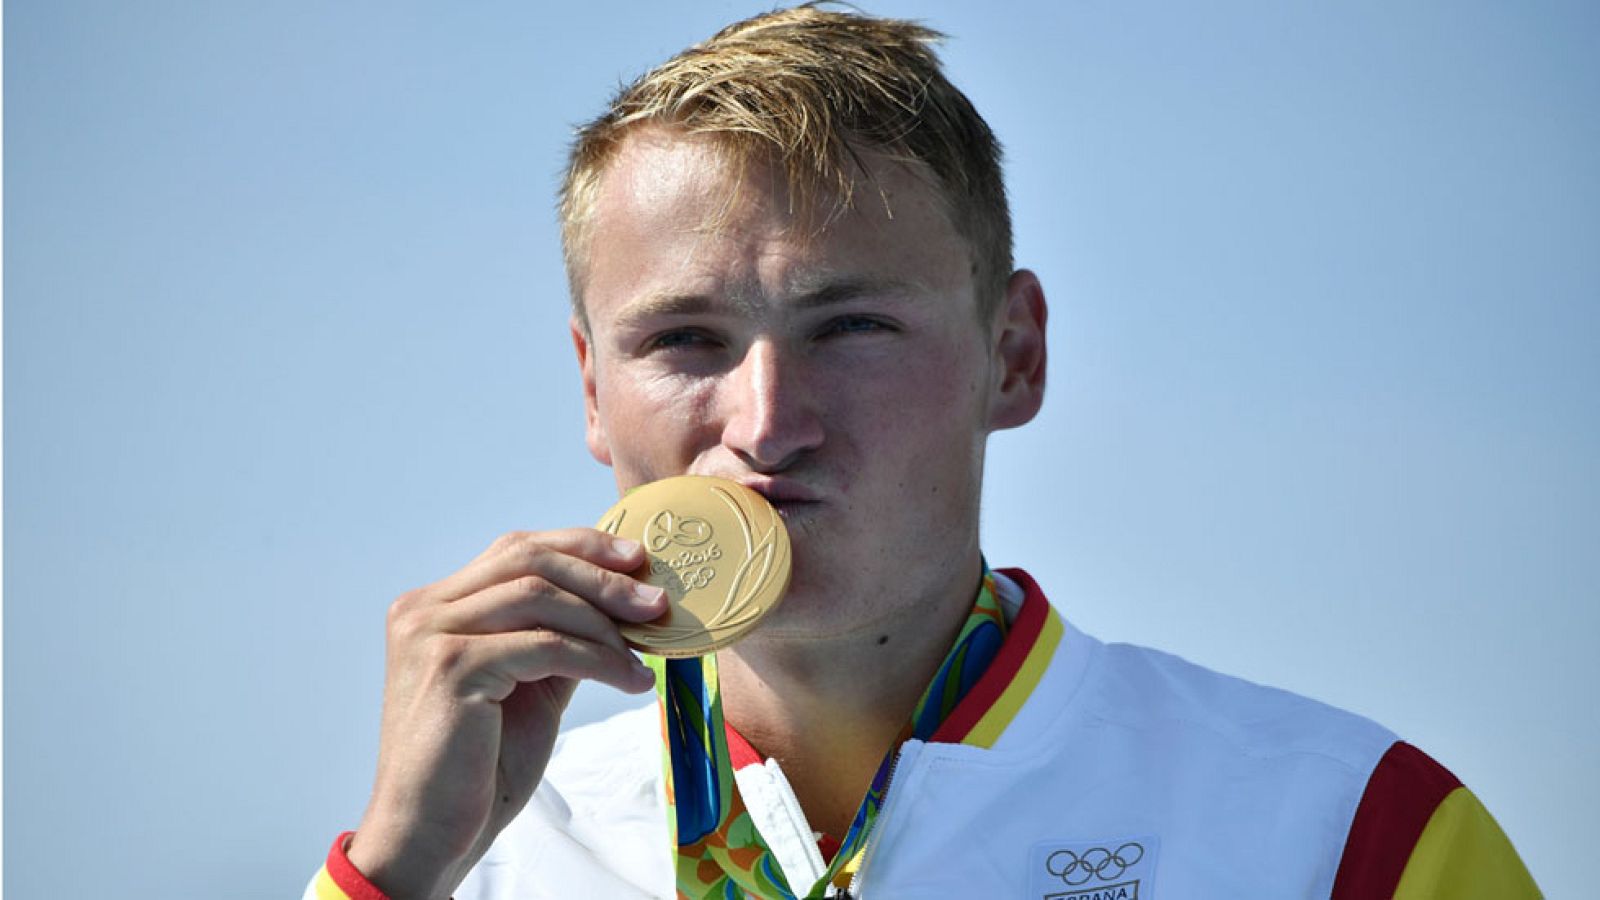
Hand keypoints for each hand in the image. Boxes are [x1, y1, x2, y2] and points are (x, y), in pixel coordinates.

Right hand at [345, 529, 665, 898]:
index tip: (637, 560)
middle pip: (529, 560)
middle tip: (656, 601)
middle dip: (602, 575)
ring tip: (647, 650)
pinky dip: (598, 659)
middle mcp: (425, 609)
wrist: (431, 834)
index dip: (581, 547)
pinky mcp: (452, 667)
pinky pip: (545, 645)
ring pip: (540, 596)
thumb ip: (557, 641)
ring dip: (605, 621)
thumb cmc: (478, 767)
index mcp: (436, 606)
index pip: (517, 550)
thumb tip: (622, 610)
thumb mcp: (526, 687)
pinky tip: (630, 681)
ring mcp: (432, 634)